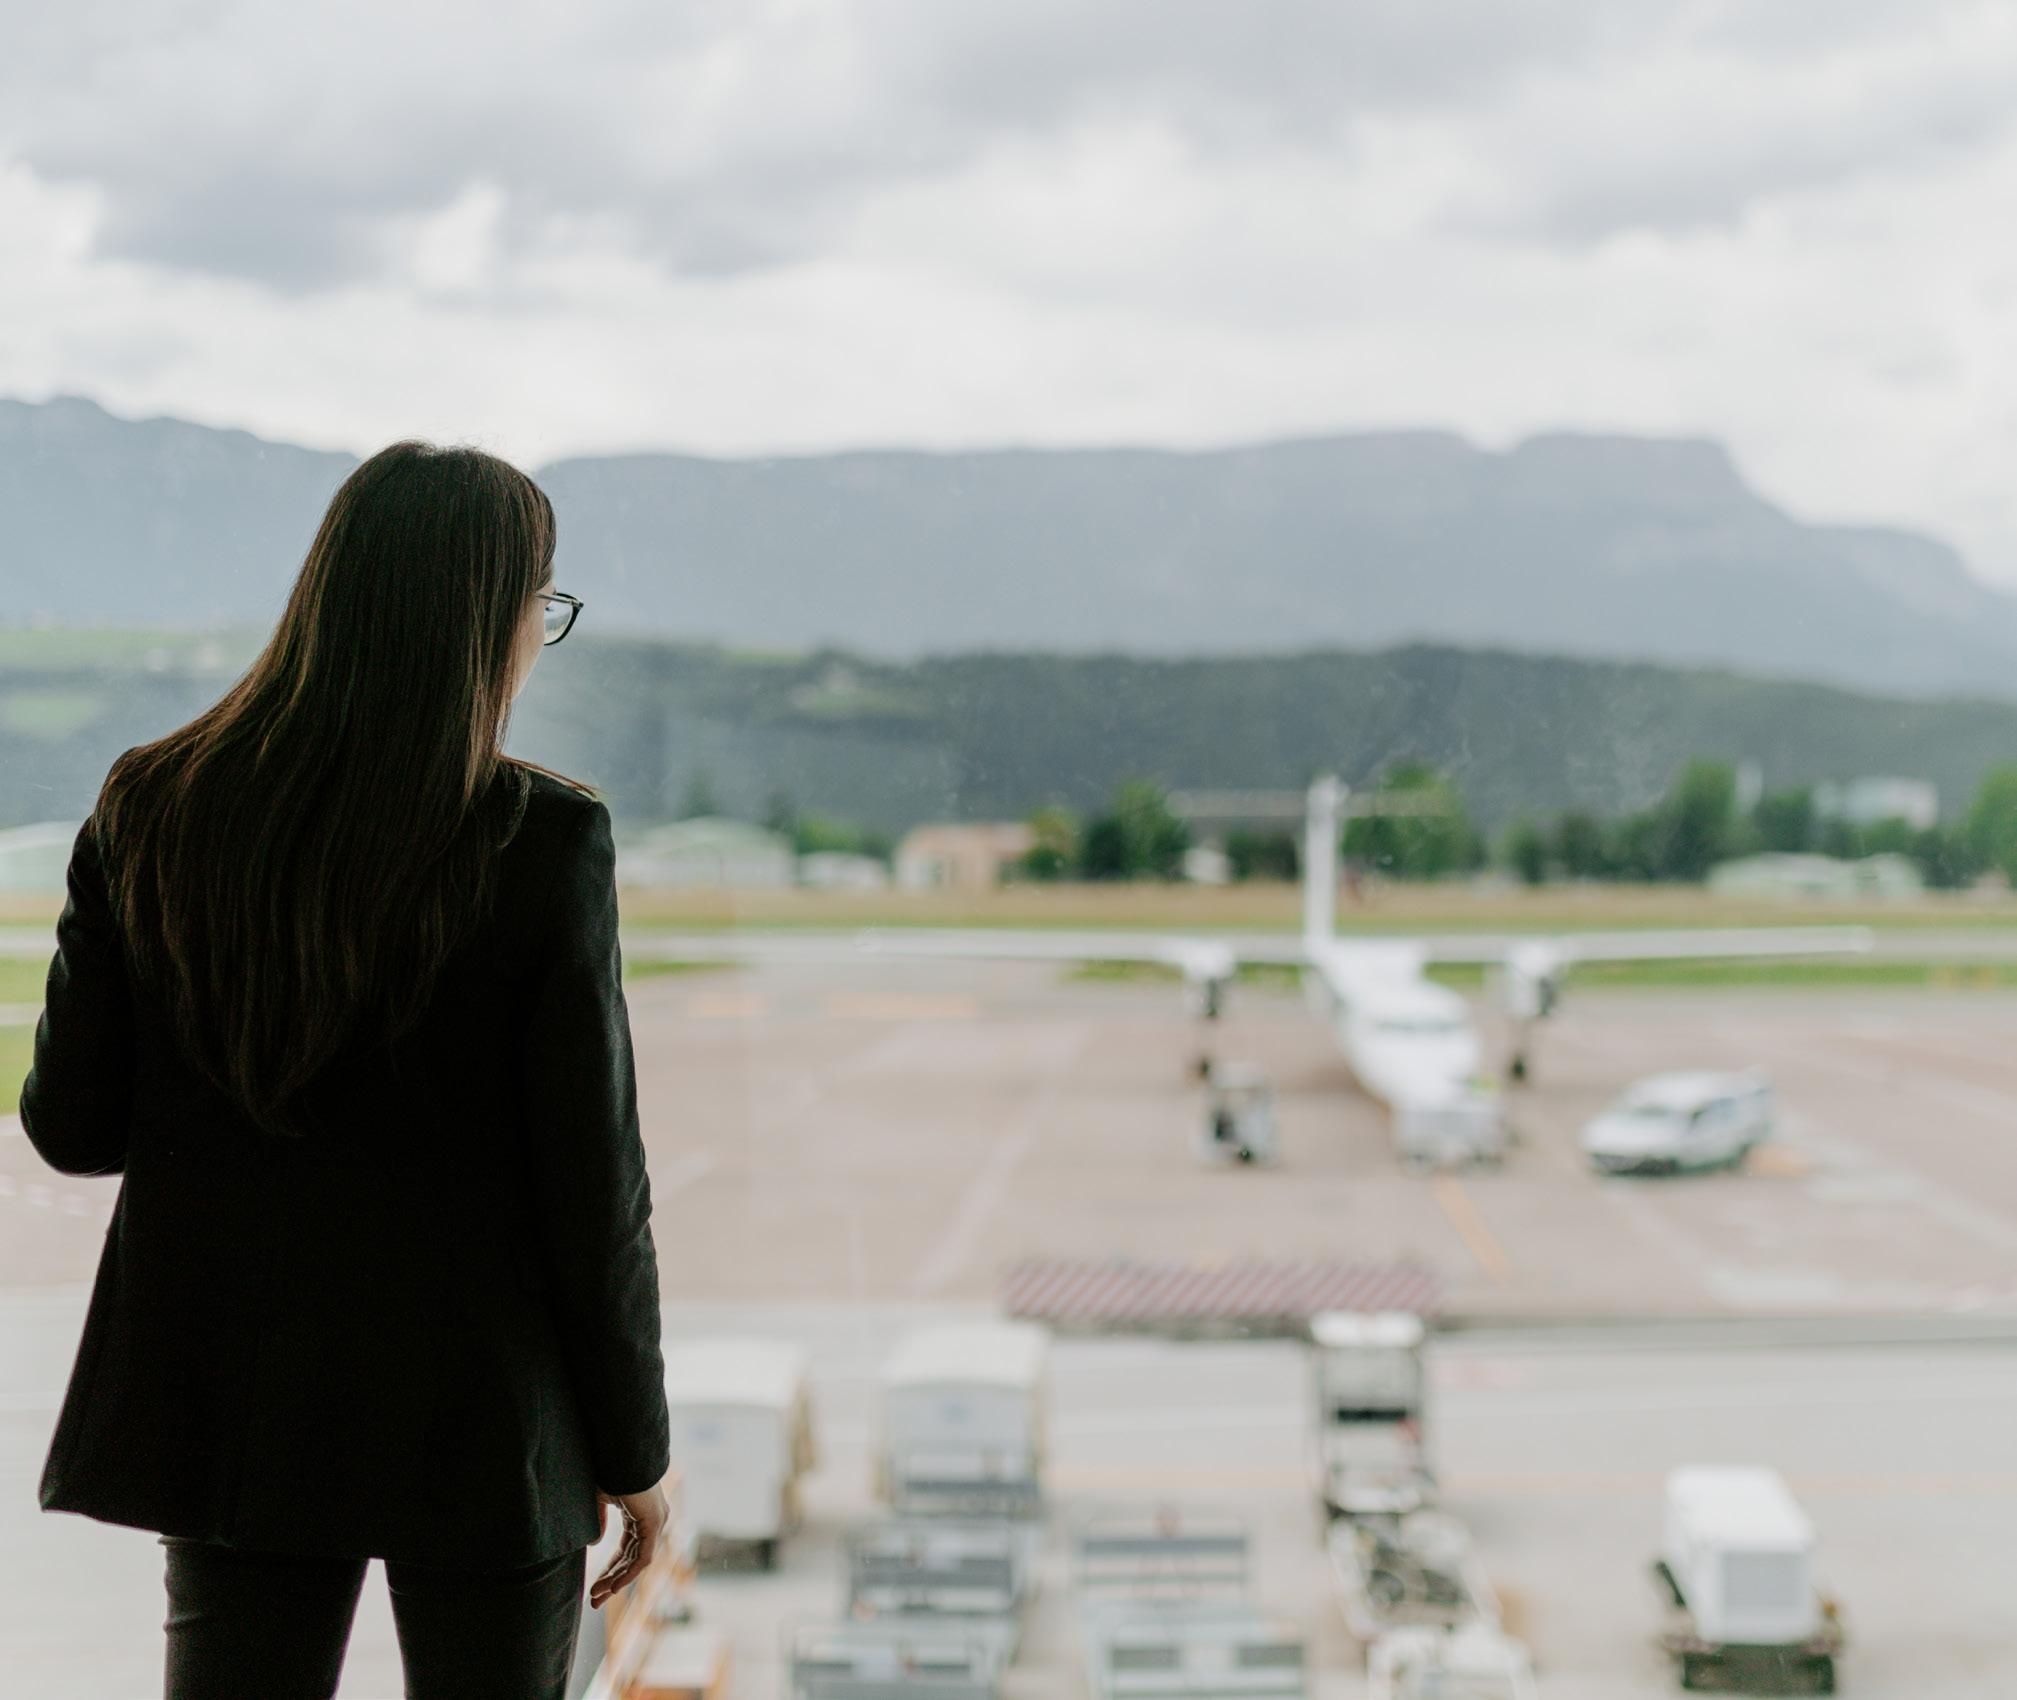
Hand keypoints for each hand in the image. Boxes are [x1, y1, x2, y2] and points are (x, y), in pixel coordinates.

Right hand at [589, 1480, 667, 1609]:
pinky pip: (644, 1556)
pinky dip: (629, 1573)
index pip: (626, 1551)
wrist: (620, 1453)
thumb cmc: (609, 1471)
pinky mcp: (655, 1522)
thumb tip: (595, 1544)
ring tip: (597, 1596)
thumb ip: (599, 1521)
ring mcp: (656, 1521)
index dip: (609, 1571)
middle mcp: (651, 1520)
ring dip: (616, 1581)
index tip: (593, 1588)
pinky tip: (613, 1587)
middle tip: (594, 1601)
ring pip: (637, 1562)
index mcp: (640, 1515)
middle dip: (611, 1581)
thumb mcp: (600, 1499)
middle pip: (631, 1560)